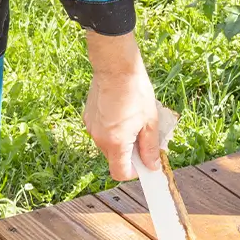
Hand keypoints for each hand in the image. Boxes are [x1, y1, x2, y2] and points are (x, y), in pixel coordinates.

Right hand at [82, 30, 161, 180]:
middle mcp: (99, 138)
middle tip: (144, 136)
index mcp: (116, 142)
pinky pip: (101, 131)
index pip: (120, 173)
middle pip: (115, 159)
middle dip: (130, 154)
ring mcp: (91, 127)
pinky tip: (122, 111)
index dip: (134, 172)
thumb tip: (152, 167)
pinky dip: (112, 129)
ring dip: (121, 140)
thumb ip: (150, 148)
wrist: (115, 66)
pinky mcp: (88, 116)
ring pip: (108, 145)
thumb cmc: (135, 91)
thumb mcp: (150, 122)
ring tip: (133, 119)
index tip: (145, 162)